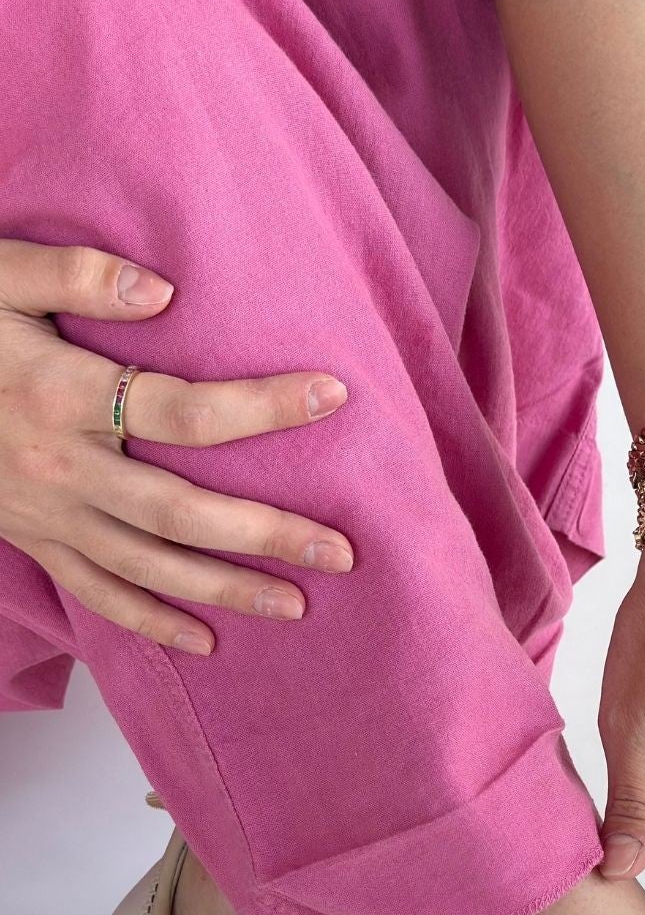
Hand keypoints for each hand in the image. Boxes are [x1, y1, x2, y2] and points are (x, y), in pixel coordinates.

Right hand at [0, 238, 353, 655]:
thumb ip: (75, 274)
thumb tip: (162, 288)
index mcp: (61, 395)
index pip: (184, 411)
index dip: (263, 408)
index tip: (333, 397)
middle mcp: (61, 468)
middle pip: (183, 514)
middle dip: (268, 536)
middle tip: (341, 553)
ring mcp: (46, 515)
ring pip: (148, 569)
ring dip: (226, 591)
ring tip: (298, 605)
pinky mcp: (33, 540)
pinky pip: (97, 593)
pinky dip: (151, 622)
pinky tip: (205, 639)